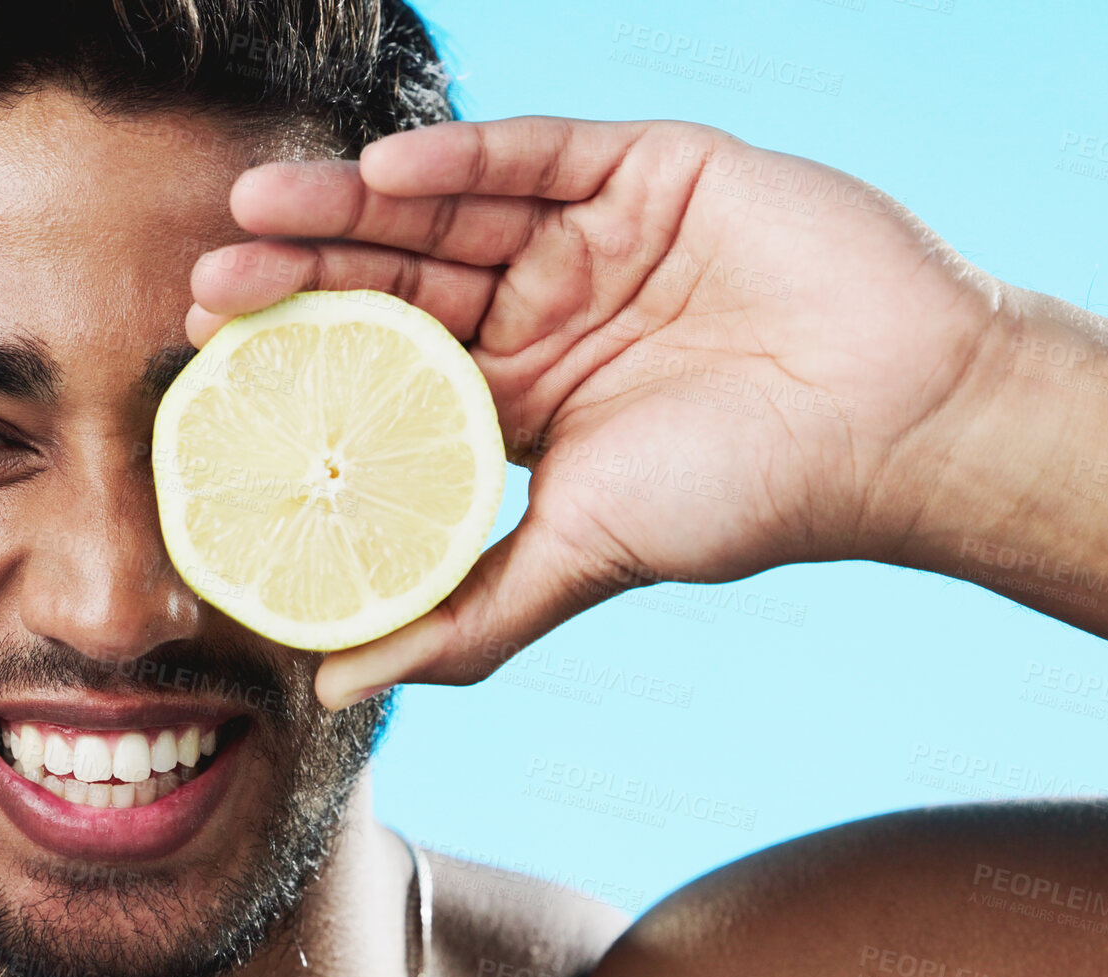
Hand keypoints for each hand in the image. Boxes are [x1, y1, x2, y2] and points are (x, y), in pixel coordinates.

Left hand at [185, 116, 1015, 707]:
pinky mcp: (649, 166)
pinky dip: (462, 155)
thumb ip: (464, 619)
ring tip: (257, 209)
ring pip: (446, 208)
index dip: (301, 355)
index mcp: (519, 394)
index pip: (384, 363)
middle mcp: (544, 307)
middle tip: (205, 282)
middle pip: (396, 279)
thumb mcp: (582, 559)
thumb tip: (331, 693)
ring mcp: (593, 233)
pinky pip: (538, 151)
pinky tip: (383, 173)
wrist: (902, 422)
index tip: (209, 357)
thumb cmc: (750, 495)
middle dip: (300, 277)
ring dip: (348, 208)